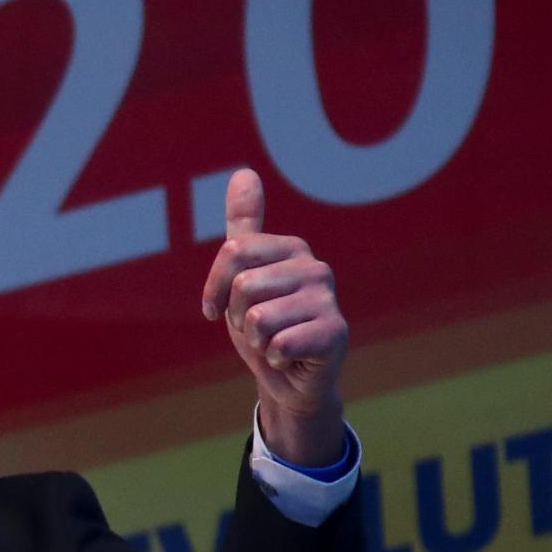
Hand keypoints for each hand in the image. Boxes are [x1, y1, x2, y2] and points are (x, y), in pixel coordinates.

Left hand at [201, 169, 346, 465]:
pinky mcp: (336, 333)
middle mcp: (315, 267)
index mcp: (291, 248)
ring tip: (273, 342)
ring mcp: (329, 299)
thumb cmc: (264, 325)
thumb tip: (243, 172)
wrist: (290, 379)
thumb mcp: (243, 274)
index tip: (217, 309)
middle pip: (243, 288)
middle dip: (237, 319)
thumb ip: (244, 225)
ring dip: (255, 341)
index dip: (215, 289)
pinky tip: (290, 357)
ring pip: (258, 319)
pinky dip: (274, 359)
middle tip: (257, 330)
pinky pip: (278, 344)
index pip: (233, 252)